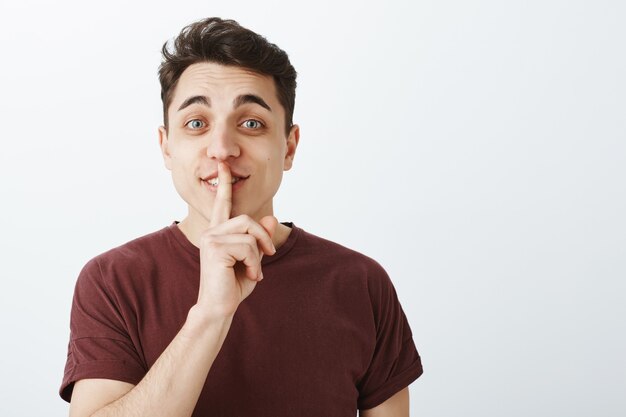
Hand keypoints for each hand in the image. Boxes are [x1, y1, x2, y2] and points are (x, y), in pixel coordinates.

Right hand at [196, 161, 276, 317]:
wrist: (218, 308)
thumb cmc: (232, 286)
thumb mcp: (253, 259)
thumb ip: (260, 239)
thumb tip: (270, 217)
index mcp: (218, 232)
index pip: (222, 203)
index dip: (224, 183)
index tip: (223, 165)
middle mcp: (212, 231)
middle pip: (247, 219)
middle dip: (263, 238)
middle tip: (268, 257)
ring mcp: (211, 238)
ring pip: (249, 232)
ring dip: (258, 254)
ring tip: (254, 271)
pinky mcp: (214, 248)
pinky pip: (247, 246)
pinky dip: (254, 262)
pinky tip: (250, 275)